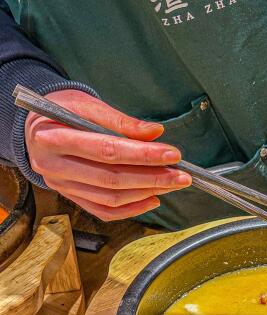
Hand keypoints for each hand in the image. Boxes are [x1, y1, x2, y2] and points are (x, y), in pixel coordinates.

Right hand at [25, 89, 190, 220]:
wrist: (36, 125)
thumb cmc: (62, 110)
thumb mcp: (87, 104)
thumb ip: (121, 120)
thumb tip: (156, 132)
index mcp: (53, 138)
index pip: (107, 150)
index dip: (143, 154)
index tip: (172, 154)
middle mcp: (53, 167)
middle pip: (111, 179)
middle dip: (152, 178)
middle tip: (182, 175)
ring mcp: (61, 186)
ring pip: (110, 198)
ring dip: (146, 193)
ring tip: (172, 184)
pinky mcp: (69, 197)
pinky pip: (103, 211)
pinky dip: (131, 209)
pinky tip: (153, 199)